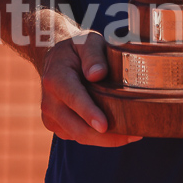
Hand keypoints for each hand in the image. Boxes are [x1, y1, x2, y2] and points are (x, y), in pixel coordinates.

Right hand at [38, 32, 140, 146]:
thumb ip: (93, 55)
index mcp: (56, 77)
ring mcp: (51, 116)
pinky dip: (98, 138)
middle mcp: (49, 100)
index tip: (105, 126)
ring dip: (105, 140)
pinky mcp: (56, 126)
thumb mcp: (86, 42)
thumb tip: (98, 74)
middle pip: (77, 127)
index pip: (73, 98)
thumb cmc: (77, 49)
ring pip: (80, 136)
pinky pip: (78, 137)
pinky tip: (115, 131)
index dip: (89, 113)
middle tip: (133, 135)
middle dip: (105, 136)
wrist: (56, 59)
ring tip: (130, 134)